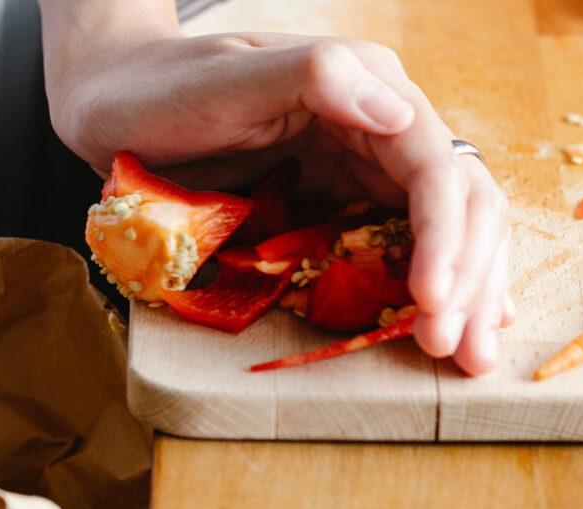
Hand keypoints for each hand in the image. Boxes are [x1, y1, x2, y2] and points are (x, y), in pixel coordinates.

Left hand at [45, 30, 514, 374]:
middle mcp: (381, 126)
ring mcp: (365, 169)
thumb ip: (312, 79)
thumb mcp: (226, 78)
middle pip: (460, 203)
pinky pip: (405, 249)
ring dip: (467, 294)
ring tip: (469, 356)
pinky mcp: (342, 205)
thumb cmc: (159, 88)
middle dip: (468, 277)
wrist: (113, 103)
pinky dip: (437, 289)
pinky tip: (456, 324)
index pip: (434, 166)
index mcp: (367, 86)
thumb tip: (395, 113)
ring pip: (448, 230)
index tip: (433, 299)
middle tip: (456, 351)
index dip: (445, 236)